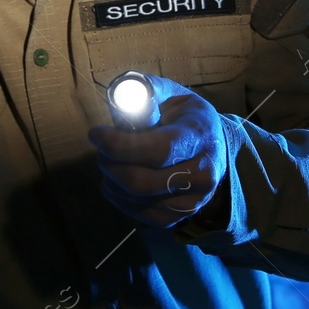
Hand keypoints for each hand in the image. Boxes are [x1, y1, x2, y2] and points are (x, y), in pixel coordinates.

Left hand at [87, 74, 230, 229]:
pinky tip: (118, 179)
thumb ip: (146, 91)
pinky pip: (138, 213)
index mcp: (199, 136)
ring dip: (111, 179)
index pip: (158, 150)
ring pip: (135, 198)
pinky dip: (118, 196)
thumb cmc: (183, 117)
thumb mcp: (171, 94)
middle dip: (109, 164)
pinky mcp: (179, 217)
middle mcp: (202, 173)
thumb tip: (122, 97)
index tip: (96, 134)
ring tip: (111, 160)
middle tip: (100, 149)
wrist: (213, 147)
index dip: (119, 145)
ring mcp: (193, 200)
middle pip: (142, 181)